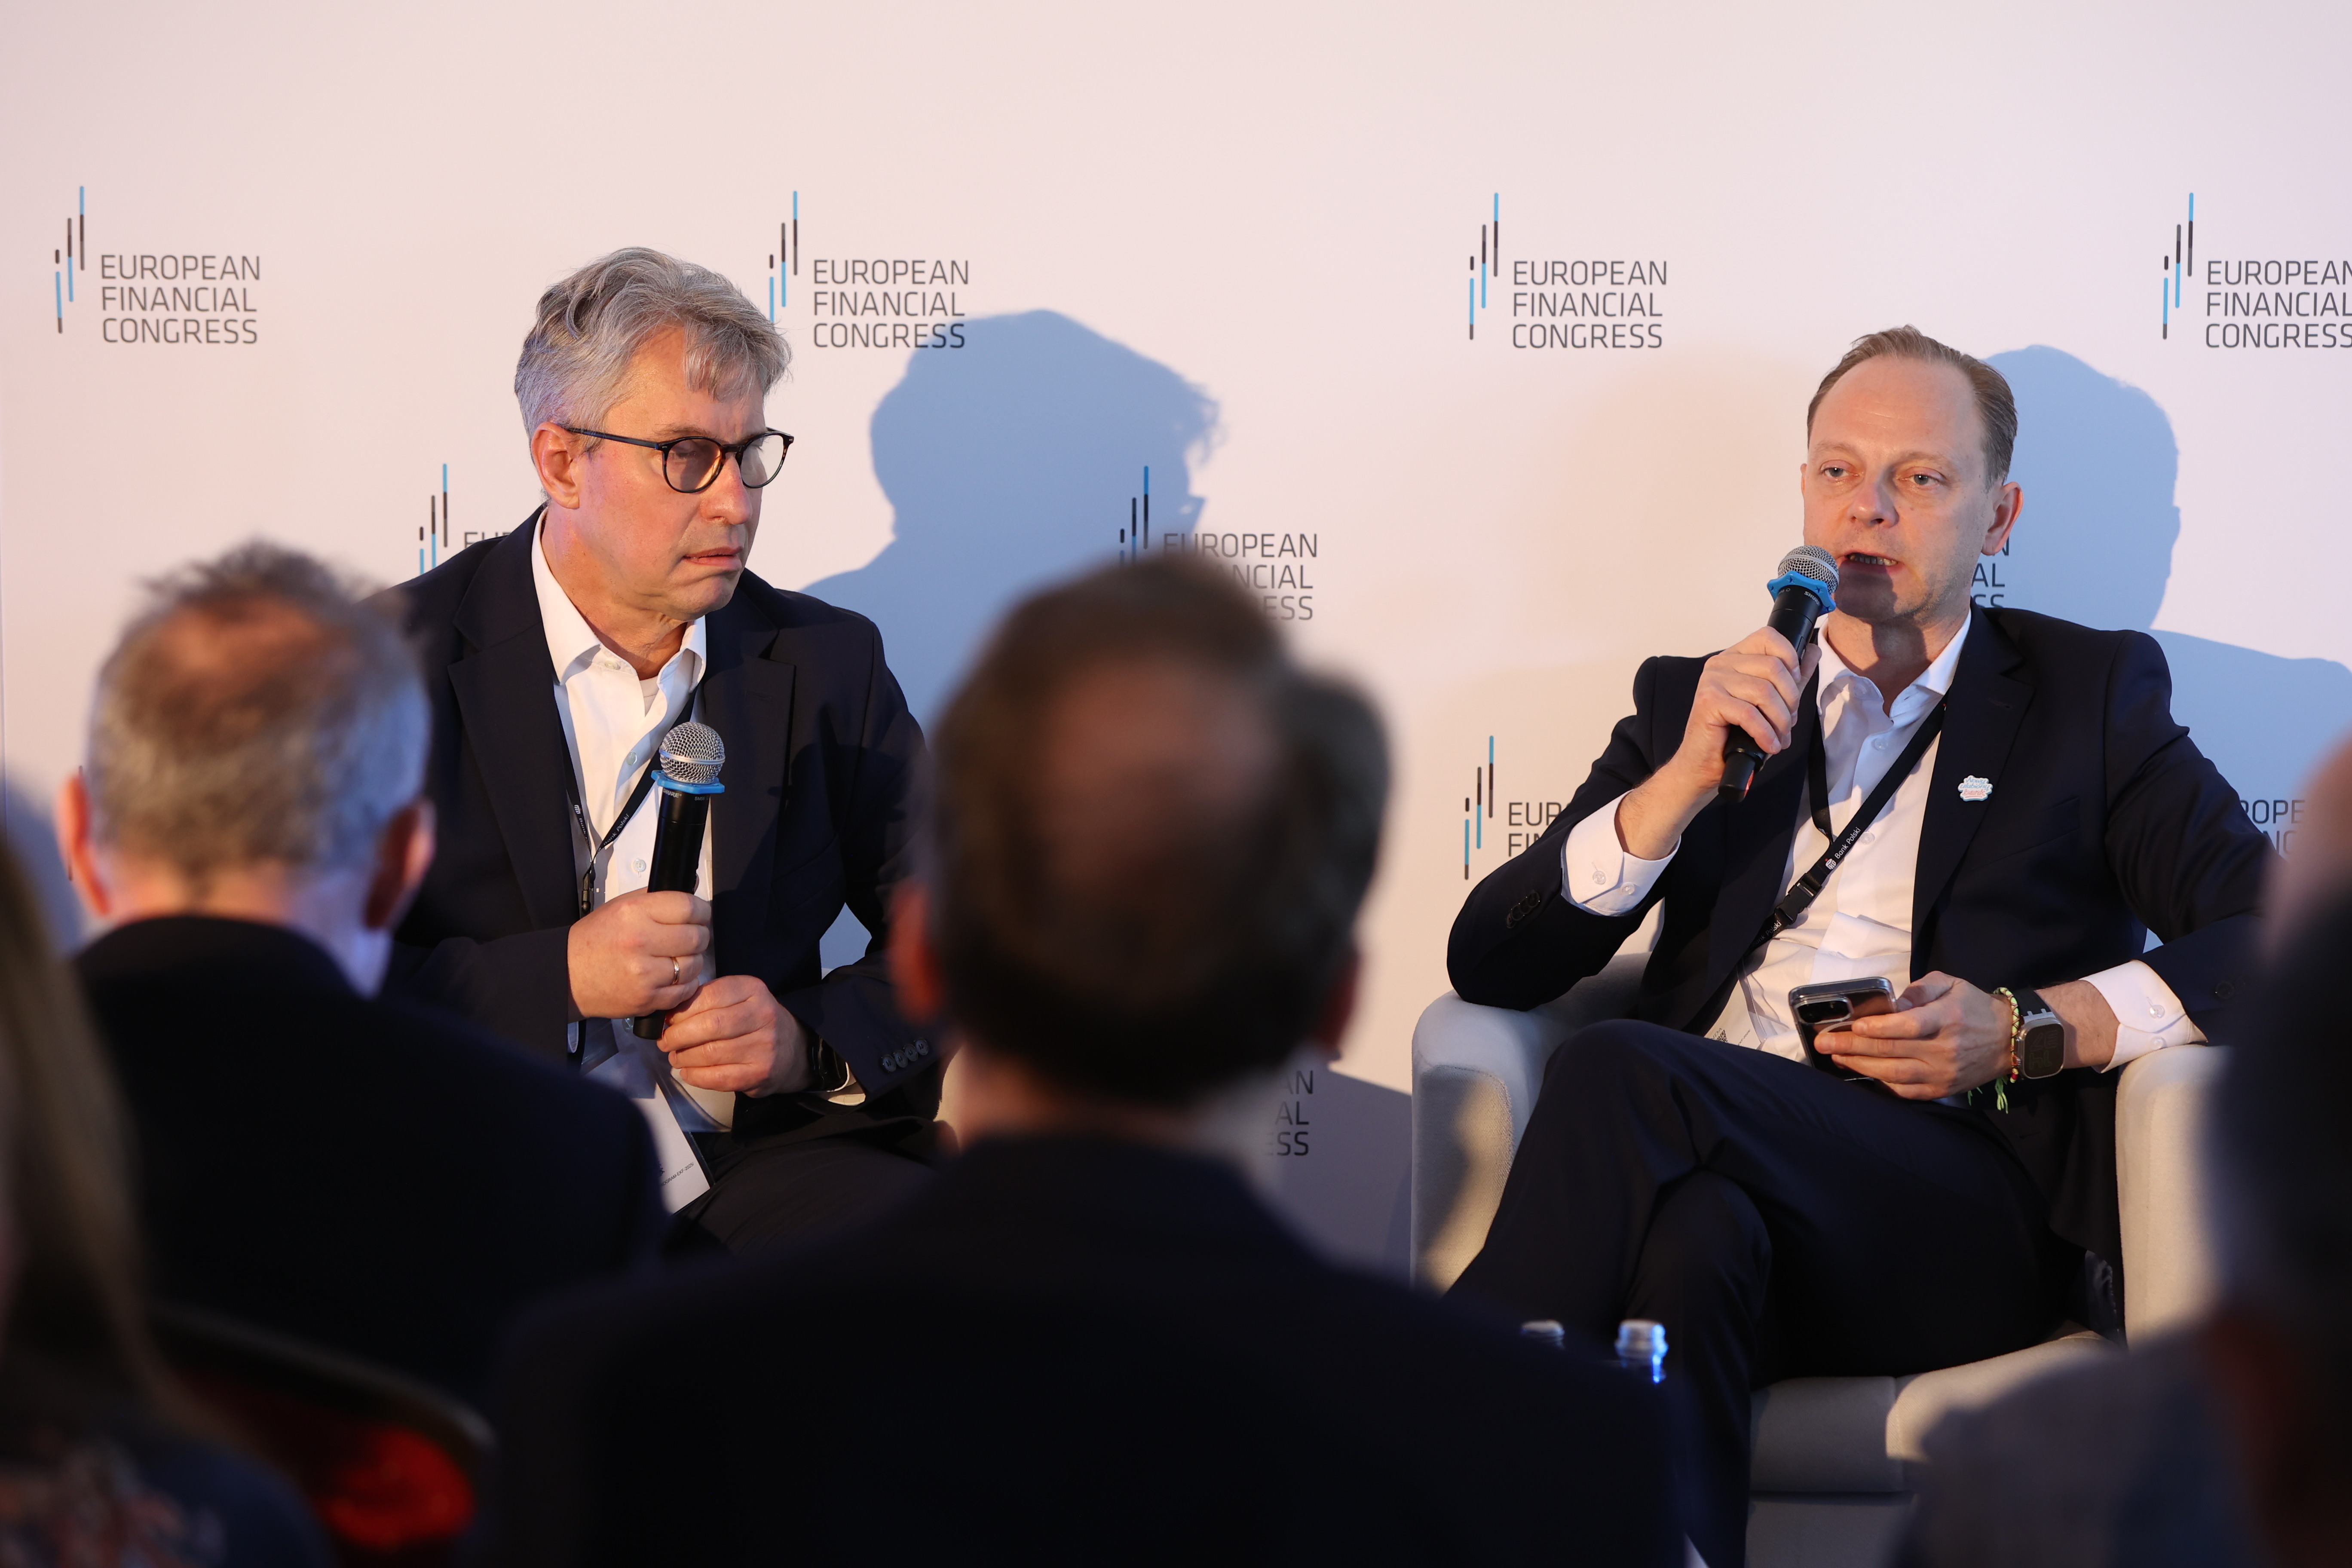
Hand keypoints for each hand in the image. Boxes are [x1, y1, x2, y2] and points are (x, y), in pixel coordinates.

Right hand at [566, 890, 709, 1020]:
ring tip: (678, 957)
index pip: (688, 906)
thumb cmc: (594, 940)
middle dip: (700, 935)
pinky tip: (672, 976)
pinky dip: (684, 984)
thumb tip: (689, 886)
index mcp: (634, 913)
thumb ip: (655, 896)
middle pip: (696, 936)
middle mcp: (640, 941)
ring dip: (692, 961)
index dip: (701, 910)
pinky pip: (684, 990)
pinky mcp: (647, 998)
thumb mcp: (620, 906)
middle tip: (691, 937)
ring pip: (694, 965)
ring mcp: (644, 973)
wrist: (568, 976)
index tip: (700, 914)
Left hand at [660, 975, 810, 1096]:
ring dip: (684, 1057)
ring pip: (712, 1053)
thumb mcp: (737, 999)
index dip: (682, 1011)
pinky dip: (696, 1076)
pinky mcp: (760, 1073)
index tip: (668, 1021)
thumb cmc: (752, 1022)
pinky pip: (719, 1077)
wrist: (791, 1049)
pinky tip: (688, 1072)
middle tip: (666, 1042)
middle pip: (710, 1025)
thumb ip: (706, 1001)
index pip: (710, 996)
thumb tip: (668, 1015)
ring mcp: (764, 1046)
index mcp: (753, 990)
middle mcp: (763, 1015)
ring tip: (676, 1057)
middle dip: (679, 1036)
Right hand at [1615, 627, 1819, 858]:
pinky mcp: (1708, 701)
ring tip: (1779, 737)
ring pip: (1764, 691)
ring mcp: (1712, 680)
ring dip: (1780, 720)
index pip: (1768, 637)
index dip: (1790, 659)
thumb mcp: (1770, 703)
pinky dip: (1765, 733)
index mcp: (1734, 657)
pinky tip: (1768, 745)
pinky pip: (1749, 713)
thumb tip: (1812, 651)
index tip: (1794, 686)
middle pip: (1773, 667)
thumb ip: (1791, 677)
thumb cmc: (1733, 736)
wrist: (1702, 765)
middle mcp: (1720, 663)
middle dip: (1790, 700)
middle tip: (1787, 723)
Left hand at [1827, 972, 2012, 1099]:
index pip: (1909, 1025)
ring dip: (1860, 1066)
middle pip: (1892, 1050)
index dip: (1880, 1027)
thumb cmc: (1973, 1007)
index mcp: (1947, 1018)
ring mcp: (1943, 1072)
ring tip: (1836, 1056)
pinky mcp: (1942, 1089)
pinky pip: (1906, 1091)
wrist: (2009, 1039)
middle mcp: (1944, 1048)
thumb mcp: (1950, 984)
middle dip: (1852, 1046)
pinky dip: (1881, 1085)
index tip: (1855, 1025)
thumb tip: (1890, 1004)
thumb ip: (1919, 990)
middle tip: (1824, 1042)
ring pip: (1894, 1073)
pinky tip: (1861, 1074)